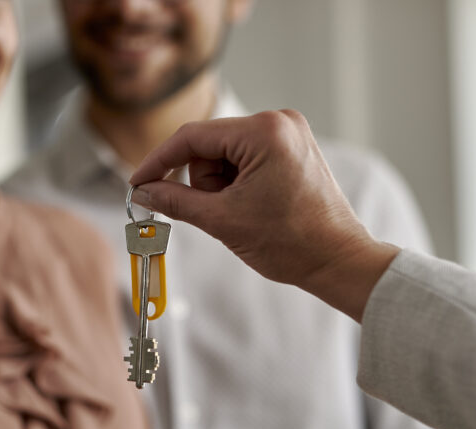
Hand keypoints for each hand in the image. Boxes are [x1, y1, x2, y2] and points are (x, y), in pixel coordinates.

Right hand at [128, 111, 400, 321]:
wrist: (337, 260)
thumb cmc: (291, 242)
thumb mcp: (221, 220)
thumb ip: (175, 201)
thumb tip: (142, 193)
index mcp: (264, 132)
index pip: (192, 137)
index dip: (158, 162)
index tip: (137, 184)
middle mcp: (278, 122)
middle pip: (208, 146)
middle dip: (204, 182)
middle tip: (220, 212)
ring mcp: (288, 133)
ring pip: (224, 155)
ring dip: (220, 186)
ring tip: (243, 213)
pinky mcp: (292, 148)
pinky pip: (244, 159)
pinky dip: (236, 183)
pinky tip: (251, 206)